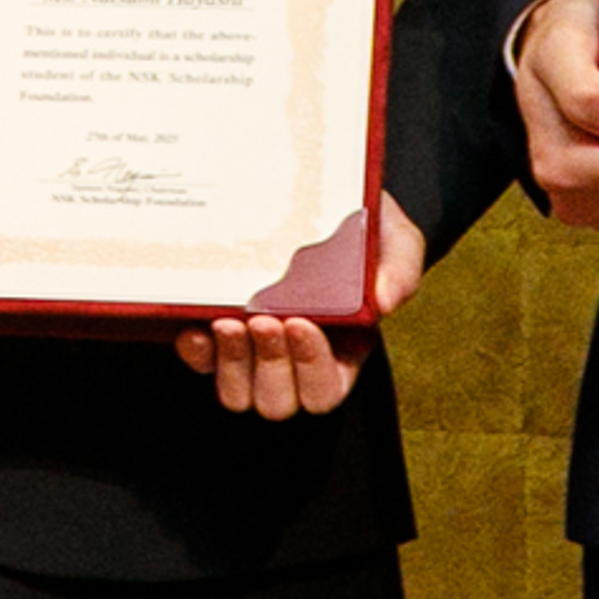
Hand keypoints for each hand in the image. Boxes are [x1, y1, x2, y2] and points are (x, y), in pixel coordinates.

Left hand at [176, 201, 426, 418]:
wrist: (322, 196)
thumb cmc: (363, 225)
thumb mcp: (395, 239)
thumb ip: (400, 269)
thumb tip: (385, 302)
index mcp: (342, 351)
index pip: (326, 389)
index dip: (312, 368)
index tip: (302, 323)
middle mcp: (294, 360)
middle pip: (278, 401)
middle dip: (270, 366)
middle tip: (265, 320)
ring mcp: (252, 350)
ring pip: (237, 394)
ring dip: (231, 365)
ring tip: (229, 321)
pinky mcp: (218, 333)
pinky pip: (201, 363)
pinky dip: (197, 352)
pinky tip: (198, 325)